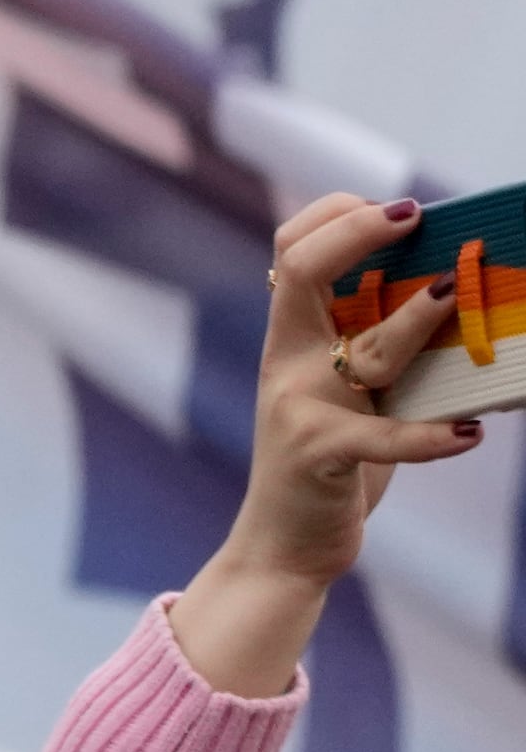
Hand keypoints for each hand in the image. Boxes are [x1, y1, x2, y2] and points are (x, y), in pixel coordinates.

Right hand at [174, 193, 491, 696]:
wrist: (285, 543)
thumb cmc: (331, 458)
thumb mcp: (345, 390)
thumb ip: (375, 345)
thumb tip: (452, 291)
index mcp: (293, 338)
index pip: (292, 250)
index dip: (339, 216)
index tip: (398, 208)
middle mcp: (289, 360)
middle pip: (300, 270)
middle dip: (355, 232)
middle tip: (412, 214)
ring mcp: (302, 406)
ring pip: (366, 349)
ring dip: (417, 319)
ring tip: (455, 295)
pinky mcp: (323, 455)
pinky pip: (384, 438)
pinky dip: (429, 436)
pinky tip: (467, 433)